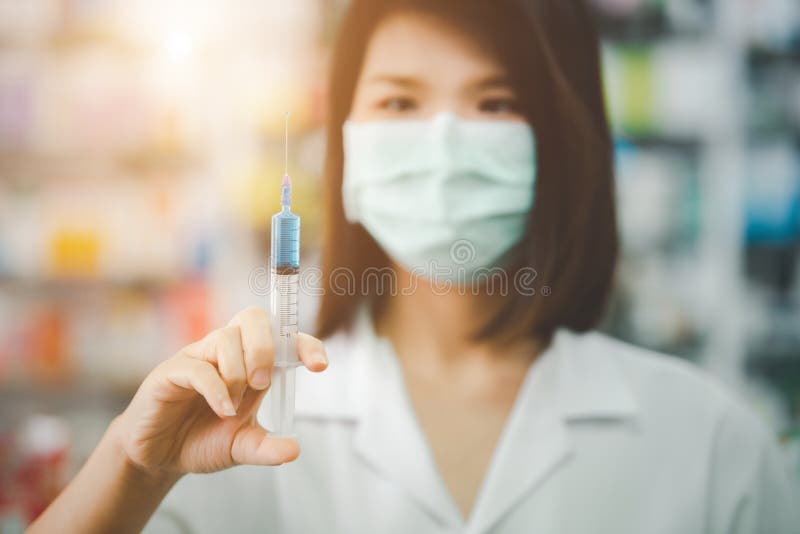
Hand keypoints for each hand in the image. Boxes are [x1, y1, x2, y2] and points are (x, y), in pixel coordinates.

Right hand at [112, 306, 327, 479]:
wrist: (159, 457)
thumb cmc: (201, 440)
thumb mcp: (241, 447)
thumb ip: (266, 448)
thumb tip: (294, 451)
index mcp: (250, 363)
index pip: (283, 338)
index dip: (305, 344)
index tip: (320, 365)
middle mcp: (226, 352)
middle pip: (253, 318)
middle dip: (265, 347)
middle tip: (263, 383)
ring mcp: (199, 357)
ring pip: (227, 337)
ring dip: (238, 371)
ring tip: (233, 406)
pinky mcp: (172, 371)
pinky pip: (198, 366)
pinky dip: (216, 388)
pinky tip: (221, 410)